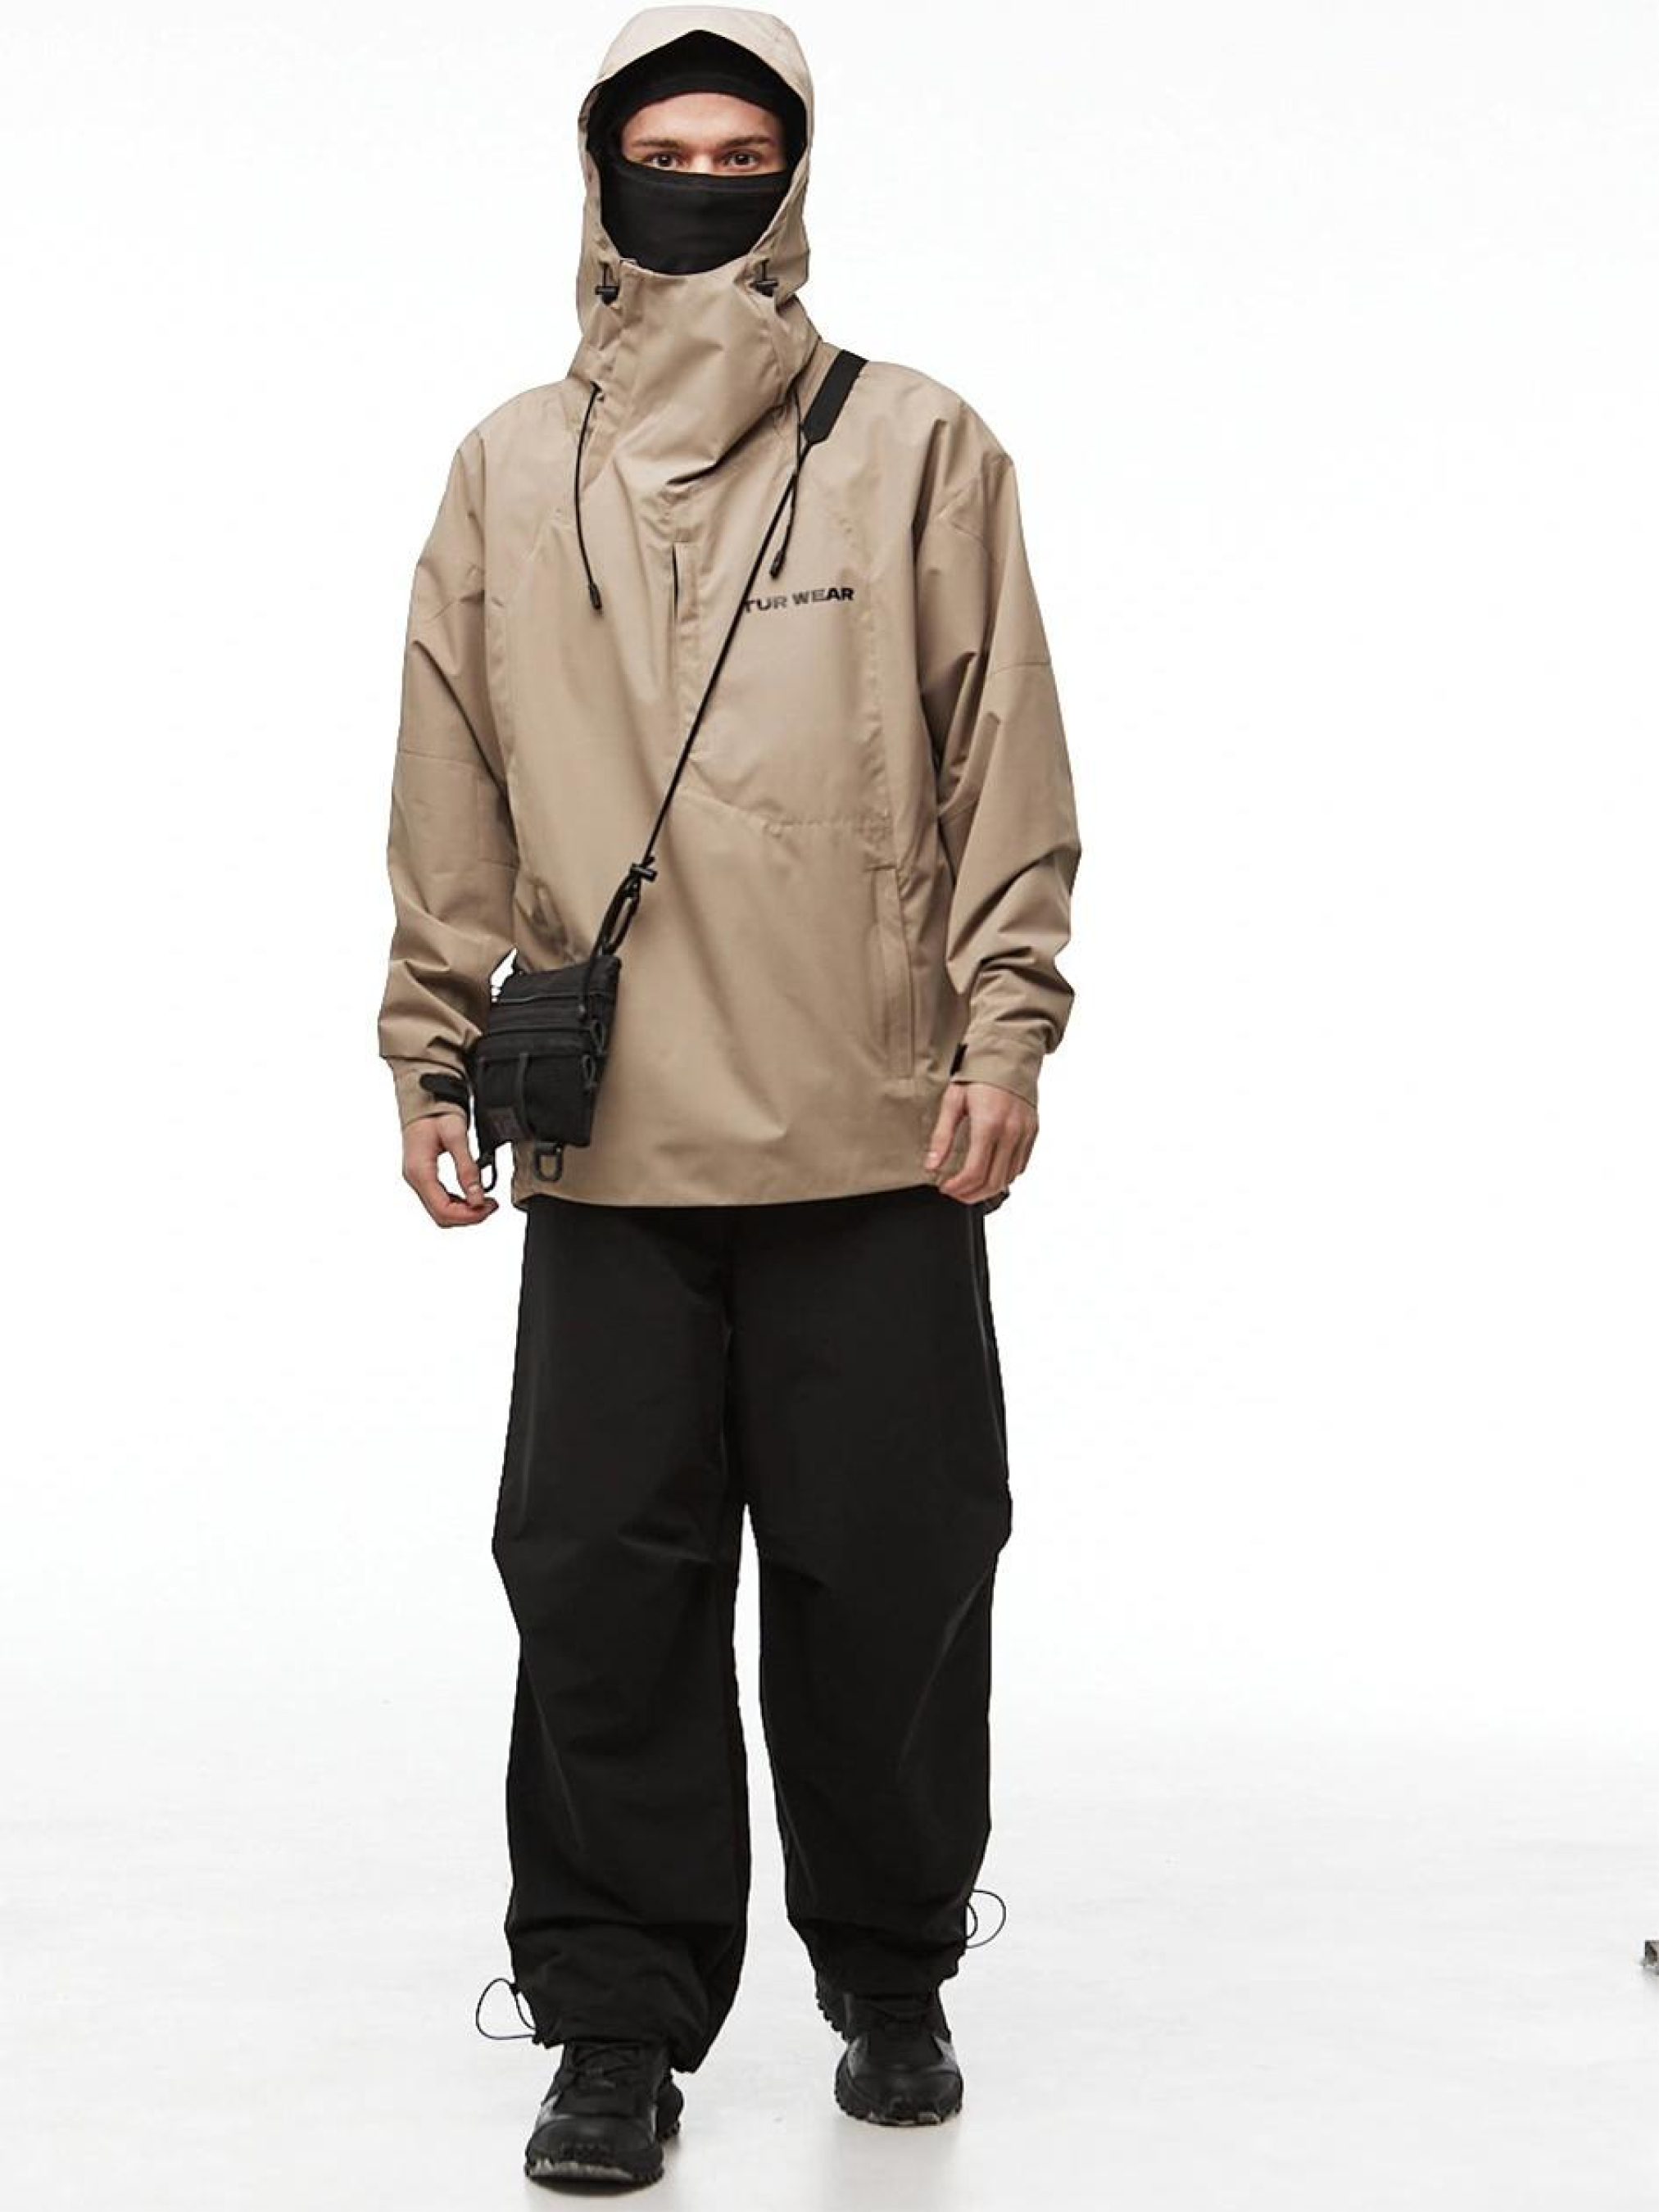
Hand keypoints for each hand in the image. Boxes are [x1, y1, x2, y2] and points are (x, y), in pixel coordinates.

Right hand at [402, 1111, 498, 1226]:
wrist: (423, 1099)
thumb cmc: (435, 1112)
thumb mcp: (457, 1137)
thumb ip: (467, 1169)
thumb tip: (477, 1198)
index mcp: (419, 1171)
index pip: (443, 1210)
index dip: (469, 1215)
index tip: (489, 1207)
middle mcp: (415, 1179)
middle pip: (441, 1216)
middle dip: (468, 1216)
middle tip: (491, 1205)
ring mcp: (417, 1179)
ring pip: (440, 1211)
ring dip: (464, 1212)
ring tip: (486, 1201)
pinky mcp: (422, 1177)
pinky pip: (439, 1200)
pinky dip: (457, 1204)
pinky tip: (472, 1195)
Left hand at [923, 1079, 1036, 1203]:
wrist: (1009, 1055)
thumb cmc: (979, 1074)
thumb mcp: (953, 1100)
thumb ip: (942, 1136)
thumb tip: (932, 1165)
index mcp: (989, 1124)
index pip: (975, 1172)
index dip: (958, 1187)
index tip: (945, 1188)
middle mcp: (1011, 1132)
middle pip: (993, 1182)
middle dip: (970, 1194)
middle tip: (954, 1192)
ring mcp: (1025, 1134)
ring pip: (1009, 1178)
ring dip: (987, 1189)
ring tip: (969, 1187)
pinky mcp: (1033, 1132)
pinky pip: (1020, 1166)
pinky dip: (1004, 1176)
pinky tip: (989, 1173)